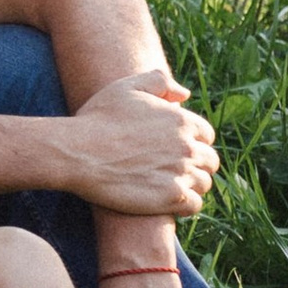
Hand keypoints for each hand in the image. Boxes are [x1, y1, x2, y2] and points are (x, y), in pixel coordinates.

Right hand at [60, 69, 217, 220]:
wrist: (77, 152)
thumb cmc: (98, 118)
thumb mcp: (126, 88)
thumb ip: (159, 82)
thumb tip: (184, 95)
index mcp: (182, 121)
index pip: (206, 135)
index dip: (193, 141)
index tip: (175, 148)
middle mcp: (187, 147)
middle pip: (210, 161)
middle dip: (196, 164)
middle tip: (173, 169)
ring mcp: (181, 173)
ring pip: (204, 184)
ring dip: (191, 185)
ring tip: (169, 185)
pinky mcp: (171, 197)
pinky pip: (195, 205)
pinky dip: (185, 204)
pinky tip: (168, 200)